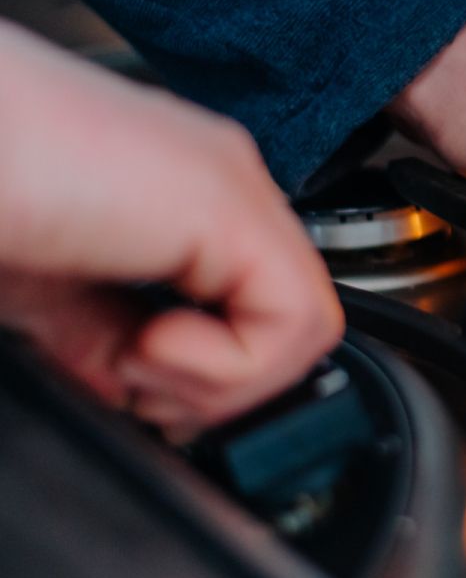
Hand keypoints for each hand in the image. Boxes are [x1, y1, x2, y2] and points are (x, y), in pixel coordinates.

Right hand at [0, 22, 341, 433]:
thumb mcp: (46, 290)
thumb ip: (105, 336)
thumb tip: (142, 394)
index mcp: (179, 197)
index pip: (258, 308)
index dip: (208, 375)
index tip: (134, 383)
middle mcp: (218, 182)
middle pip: (290, 322)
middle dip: (218, 386)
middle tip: (140, 379)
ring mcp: (229, 186)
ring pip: (307, 329)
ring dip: (218, 383)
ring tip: (138, 354)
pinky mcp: (227, 205)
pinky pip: (295, 322)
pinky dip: (224, 368)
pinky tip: (151, 342)